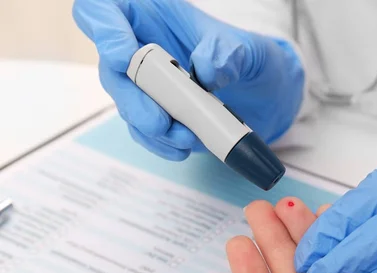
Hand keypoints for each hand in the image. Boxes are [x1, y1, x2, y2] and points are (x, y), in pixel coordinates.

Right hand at [73, 0, 303, 160]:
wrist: (264, 94)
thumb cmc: (249, 59)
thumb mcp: (247, 49)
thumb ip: (227, 53)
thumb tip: (205, 70)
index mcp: (153, 15)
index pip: (104, 12)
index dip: (105, 31)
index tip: (124, 57)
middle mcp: (141, 48)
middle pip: (111, 71)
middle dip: (133, 100)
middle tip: (160, 122)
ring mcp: (147, 84)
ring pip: (127, 106)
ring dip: (153, 128)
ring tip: (187, 138)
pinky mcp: (157, 114)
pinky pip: (145, 132)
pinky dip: (162, 143)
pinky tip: (184, 147)